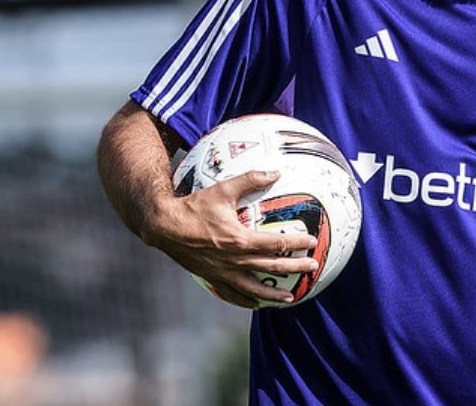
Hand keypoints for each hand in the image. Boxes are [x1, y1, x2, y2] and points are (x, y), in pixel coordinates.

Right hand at [145, 170, 319, 307]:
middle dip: (294, 268)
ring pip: (253, 288)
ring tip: (290, 298)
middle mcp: (234, 259)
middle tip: (312, 268)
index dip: (296, 243)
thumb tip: (275, 172)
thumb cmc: (194, 206)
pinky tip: (256, 304)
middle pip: (271, 266)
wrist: (163, 226)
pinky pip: (231, 294)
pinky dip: (246, 300)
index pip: (276, 243)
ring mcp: (222, 272)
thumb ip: (251, 180)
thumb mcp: (223, 190)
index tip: (312, 242)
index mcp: (239, 239)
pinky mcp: (211, 277)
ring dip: (273, 294)